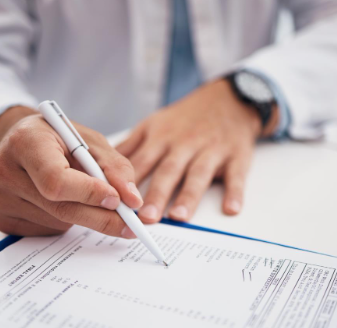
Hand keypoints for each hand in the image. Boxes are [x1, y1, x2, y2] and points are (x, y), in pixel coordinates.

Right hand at [0, 106, 142, 236]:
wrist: (22, 143)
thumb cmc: (59, 140)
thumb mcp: (90, 142)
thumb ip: (115, 168)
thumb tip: (133, 201)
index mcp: (25, 141)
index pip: (56, 179)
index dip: (89, 193)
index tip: (117, 200)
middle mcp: (3, 169)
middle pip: (59, 208)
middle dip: (100, 217)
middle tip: (129, 224)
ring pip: (57, 223)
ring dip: (82, 217)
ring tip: (83, 196)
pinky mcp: (1, 219)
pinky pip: (45, 232)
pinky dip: (64, 223)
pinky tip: (62, 203)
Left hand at [117, 79, 274, 222]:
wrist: (229, 100)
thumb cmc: (186, 119)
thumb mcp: (154, 124)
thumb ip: (130, 147)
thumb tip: (100, 166)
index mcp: (161, 138)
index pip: (141, 162)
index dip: (128, 182)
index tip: (117, 202)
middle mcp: (184, 144)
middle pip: (168, 171)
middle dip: (156, 194)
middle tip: (145, 217)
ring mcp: (211, 150)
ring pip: (198, 174)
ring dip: (189, 195)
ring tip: (179, 216)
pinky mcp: (237, 156)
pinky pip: (236, 176)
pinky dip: (235, 192)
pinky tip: (230, 209)